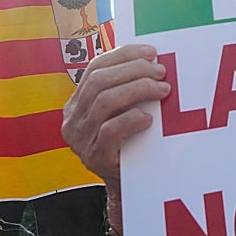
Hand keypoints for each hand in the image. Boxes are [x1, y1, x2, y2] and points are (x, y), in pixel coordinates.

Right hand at [61, 44, 169, 187]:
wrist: (128, 183)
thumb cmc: (129, 139)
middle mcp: (72, 119)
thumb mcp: (121, 110)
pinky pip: (110, 130)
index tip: (151, 52)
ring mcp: (80, 139)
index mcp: (77, 102)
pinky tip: (149, 118)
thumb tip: (152, 58)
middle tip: (161, 72)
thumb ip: (126, 87)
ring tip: (162, 90)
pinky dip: (132, 119)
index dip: (123, 55)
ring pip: (105, 101)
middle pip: (100, 81)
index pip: (95, 68)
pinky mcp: (94, 157)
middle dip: (134, 70)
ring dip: (138, 89)